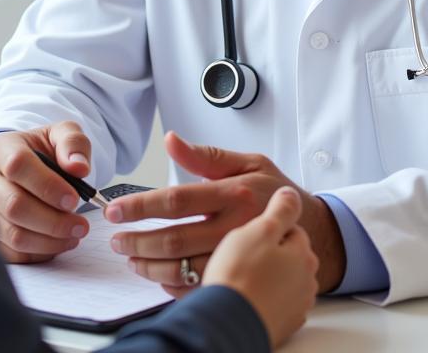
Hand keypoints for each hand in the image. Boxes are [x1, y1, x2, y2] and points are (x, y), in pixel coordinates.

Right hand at [0, 120, 92, 263]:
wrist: (18, 164)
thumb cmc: (41, 150)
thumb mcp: (60, 134)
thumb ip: (74, 143)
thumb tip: (79, 168)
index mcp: (1, 149)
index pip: (18, 166)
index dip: (47, 185)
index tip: (74, 199)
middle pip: (15, 206)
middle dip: (54, 221)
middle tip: (81, 225)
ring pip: (14, 234)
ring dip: (50, 240)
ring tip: (74, 234)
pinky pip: (13, 253)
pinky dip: (40, 252)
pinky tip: (59, 242)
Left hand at [105, 131, 344, 293]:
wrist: (311, 228)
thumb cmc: (275, 191)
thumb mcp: (248, 161)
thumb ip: (206, 154)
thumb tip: (171, 140)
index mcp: (233, 193)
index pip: (176, 200)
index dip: (141, 206)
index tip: (116, 210)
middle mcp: (235, 227)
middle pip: (174, 239)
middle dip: (138, 240)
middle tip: (117, 239)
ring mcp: (237, 256)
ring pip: (183, 267)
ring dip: (150, 265)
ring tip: (132, 257)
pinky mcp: (239, 276)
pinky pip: (198, 287)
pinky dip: (173, 285)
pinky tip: (158, 275)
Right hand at [204, 187, 318, 348]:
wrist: (229, 324)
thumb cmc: (243, 276)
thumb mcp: (262, 229)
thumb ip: (280, 209)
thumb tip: (290, 193)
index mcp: (301, 253)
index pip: (289, 227)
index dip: (266, 225)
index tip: (252, 228)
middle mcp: (304, 280)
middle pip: (284, 255)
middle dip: (266, 250)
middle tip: (242, 251)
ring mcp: (294, 304)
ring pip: (277, 279)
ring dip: (263, 274)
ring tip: (238, 273)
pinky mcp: (279, 325)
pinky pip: (270, 303)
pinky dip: (258, 296)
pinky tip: (240, 292)